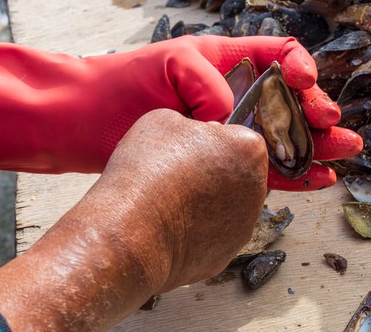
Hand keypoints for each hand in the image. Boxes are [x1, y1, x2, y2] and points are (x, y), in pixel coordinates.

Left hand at [0, 34, 360, 189]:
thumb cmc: (122, 82)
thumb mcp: (168, 66)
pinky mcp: (218, 159)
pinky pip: (262, 165)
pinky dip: (289, 172)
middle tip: (335, 130)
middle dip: (318, 114)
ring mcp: (228, 128)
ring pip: (283, 136)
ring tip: (341, 156)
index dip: (300, 70)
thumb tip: (231, 115)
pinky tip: (313, 179)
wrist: (83, 122)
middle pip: (290, 101)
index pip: (279, 56)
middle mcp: (235, 93)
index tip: (306, 86)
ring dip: (314, 146)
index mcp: (227, 60)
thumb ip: (206, 82)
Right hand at [0, 109, 267, 329]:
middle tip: (176, 167)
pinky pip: (216, 228)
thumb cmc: (136, 173)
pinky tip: (168, 220)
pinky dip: (199, 223)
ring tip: (166, 196)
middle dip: (215, 164)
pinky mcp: (225, 253)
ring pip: (229, 199)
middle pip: (240, 167)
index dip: (217, 131)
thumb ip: (193, 117)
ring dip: (207, 194)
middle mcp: (254, 189)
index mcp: (245, 150)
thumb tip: (203, 121)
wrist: (116, 239)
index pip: (245, 130)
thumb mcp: (162, 120)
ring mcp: (241, 225)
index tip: (196, 139)